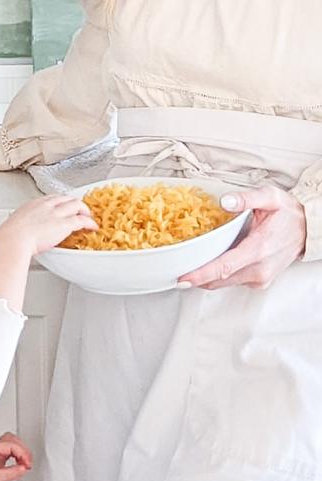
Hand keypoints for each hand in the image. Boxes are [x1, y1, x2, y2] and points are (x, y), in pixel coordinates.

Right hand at [0, 193, 96, 261]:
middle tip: (80, 210)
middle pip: (66, 198)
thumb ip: (24, 224)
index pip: (53, 198)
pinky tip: (92, 227)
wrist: (14, 239)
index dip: (62, 202)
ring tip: (89, 216)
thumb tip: (20, 230)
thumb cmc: (11, 235)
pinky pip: (81, 220)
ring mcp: (56, 213)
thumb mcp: (16, 223)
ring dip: (84, 210)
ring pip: (76, 205)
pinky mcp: (64, 224)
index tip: (65, 206)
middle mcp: (46, 205)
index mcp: (34, 203)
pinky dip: (89, 223)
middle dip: (75, 203)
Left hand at [0, 433, 32, 480]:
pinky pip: (10, 453)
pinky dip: (18, 457)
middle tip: (28, 463)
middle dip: (23, 450)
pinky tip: (20, 464)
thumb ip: (10, 473)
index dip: (22, 453)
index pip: (11, 445)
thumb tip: (23, 468)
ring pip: (12, 444)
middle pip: (13, 440)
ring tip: (26, 464)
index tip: (27, 464)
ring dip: (21, 452)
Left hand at [178, 185, 305, 289]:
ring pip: (224, 283)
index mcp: (259, 249)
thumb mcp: (270, 197)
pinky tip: (210, 263)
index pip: (224, 267)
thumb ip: (247, 198)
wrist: (308, 229)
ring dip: (205, 277)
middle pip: (219, 279)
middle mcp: (259, 268)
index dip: (200, 274)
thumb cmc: (288, 214)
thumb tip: (226, 201)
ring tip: (188, 266)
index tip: (182, 278)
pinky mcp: (260, 281)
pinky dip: (218, 276)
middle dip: (196, 277)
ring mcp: (261, 278)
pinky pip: (233, 281)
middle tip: (173, 270)